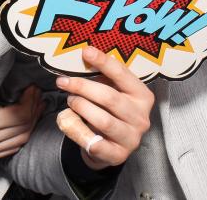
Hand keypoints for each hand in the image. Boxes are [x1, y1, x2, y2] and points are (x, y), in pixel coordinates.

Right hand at [0, 85, 43, 161]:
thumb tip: (15, 77)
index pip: (17, 115)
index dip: (29, 100)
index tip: (32, 86)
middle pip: (23, 126)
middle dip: (33, 107)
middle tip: (37, 91)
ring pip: (23, 137)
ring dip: (33, 118)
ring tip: (38, 102)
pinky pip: (17, 144)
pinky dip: (27, 130)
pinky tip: (31, 118)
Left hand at [55, 46, 154, 169]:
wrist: (111, 146)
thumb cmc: (110, 111)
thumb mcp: (112, 90)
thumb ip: (102, 76)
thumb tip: (85, 55)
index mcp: (142, 96)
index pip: (122, 74)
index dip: (103, 62)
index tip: (85, 51)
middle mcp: (141, 117)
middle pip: (109, 97)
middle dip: (83, 87)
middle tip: (64, 82)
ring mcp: (132, 138)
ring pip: (103, 120)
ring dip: (81, 107)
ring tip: (70, 100)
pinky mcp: (118, 155)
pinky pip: (94, 143)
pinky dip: (77, 131)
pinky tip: (69, 121)